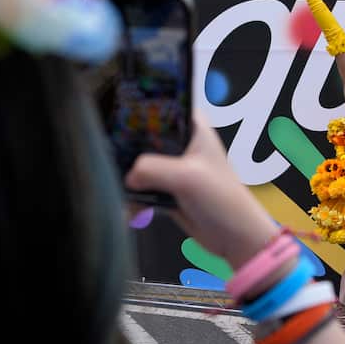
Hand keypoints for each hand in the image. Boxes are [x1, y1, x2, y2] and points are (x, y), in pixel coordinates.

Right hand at [125, 115, 279, 268]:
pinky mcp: (167, 190)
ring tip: (120, 190)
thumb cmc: (221, 199)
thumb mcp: (186, 176)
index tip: (116, 114)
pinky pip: (142, 189)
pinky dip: (135, 199)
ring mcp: (173, 168)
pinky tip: (133, 210)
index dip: (140, 108)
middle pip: (144, 136)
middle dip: (127, 148)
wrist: (234, 237)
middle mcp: (181, 144)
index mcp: (192, 128)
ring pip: (139, 164)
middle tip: (110, 158)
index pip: (162, 105)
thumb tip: (127, 177)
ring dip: (128, 178)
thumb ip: (152, 168)